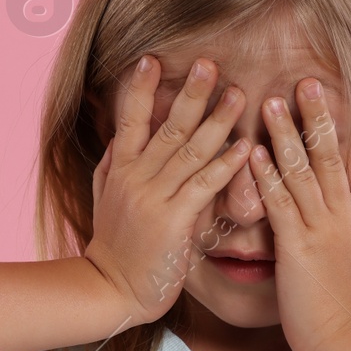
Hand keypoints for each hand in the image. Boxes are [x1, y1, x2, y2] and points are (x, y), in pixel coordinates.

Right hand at [83, 55, 250, 326]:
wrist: (110, 291)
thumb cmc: (114, 249)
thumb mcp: (104, 201)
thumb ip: (110, 168)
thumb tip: (116, 139)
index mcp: (121, 170)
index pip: (130, 119)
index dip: (140, 89)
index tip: (151, 58)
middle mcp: (137, 178)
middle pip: (167, 127)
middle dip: (189, 93)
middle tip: (209, 63)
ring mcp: (155, 198)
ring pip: (190, 151)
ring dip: (217, 121)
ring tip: (239, 94)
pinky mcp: (174, 221)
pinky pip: (203, 186)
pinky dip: (225, 165)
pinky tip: (246, 148)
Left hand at [249, 80, 350, 350]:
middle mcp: (348, 215)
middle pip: (336, 154)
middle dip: (322, 116)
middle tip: (308, 80)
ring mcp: (322, 228)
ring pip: (304, 171)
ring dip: (287, 134)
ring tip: (272, 101)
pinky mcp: (297, 246)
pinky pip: (279, 203)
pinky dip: (265, 175)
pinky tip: (251, 152)